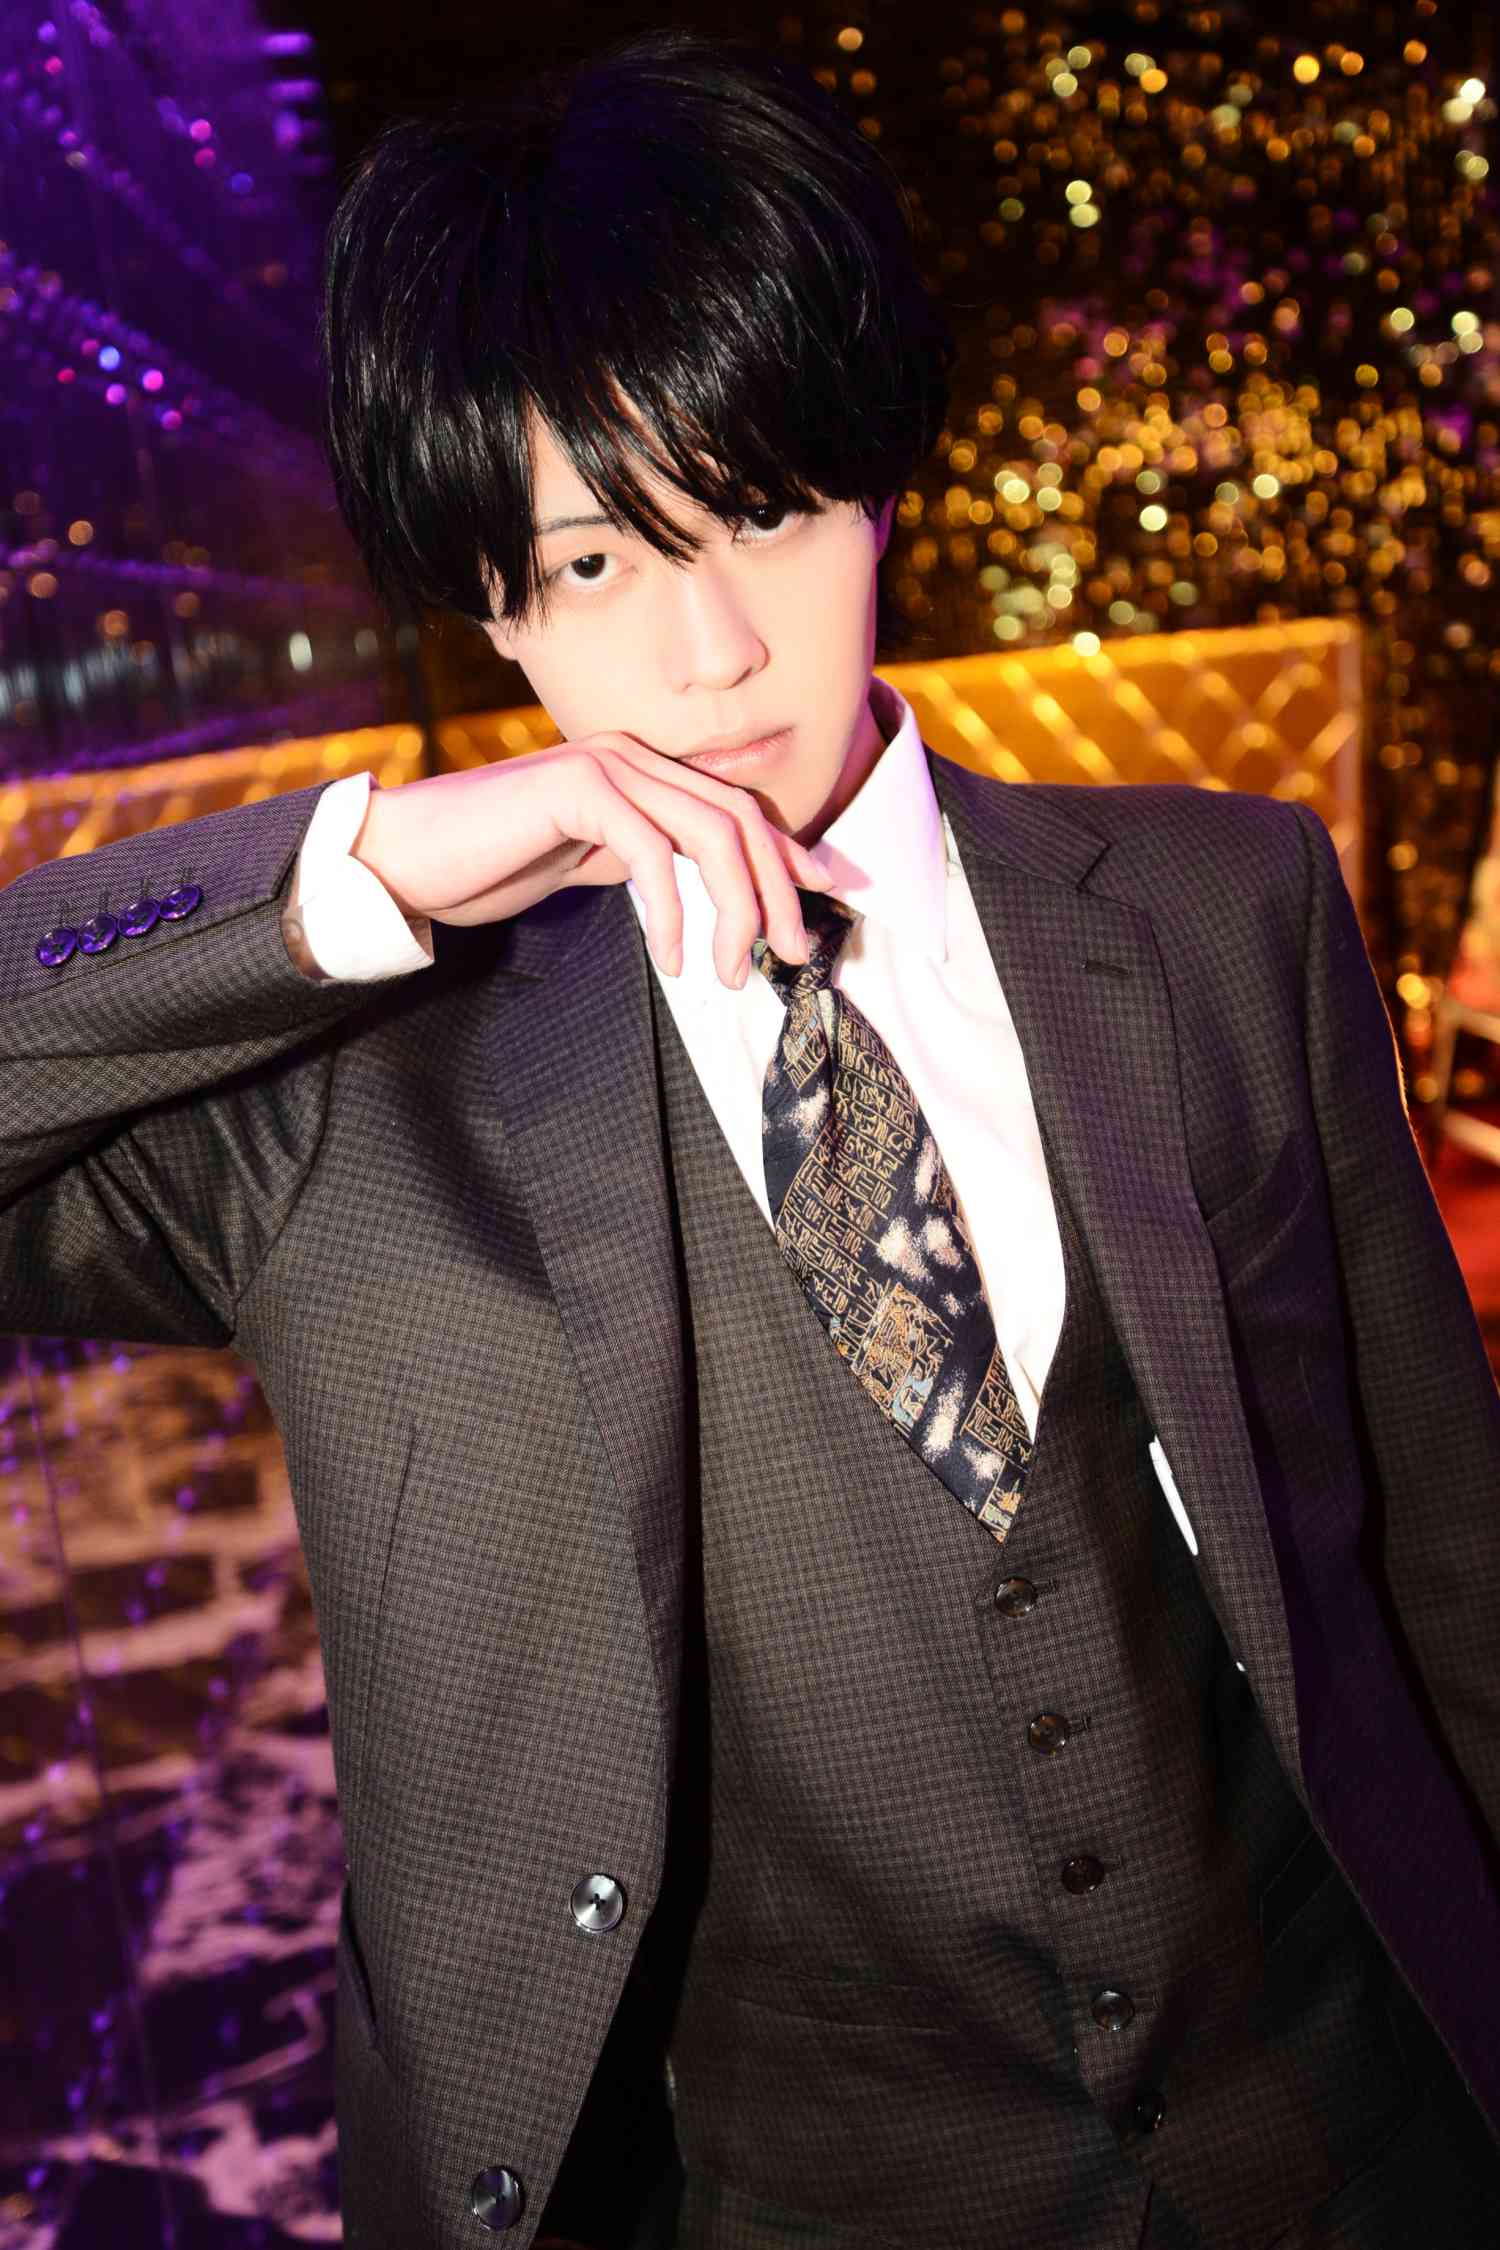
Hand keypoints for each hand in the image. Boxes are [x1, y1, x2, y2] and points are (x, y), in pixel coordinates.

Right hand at [351, 733, 831, 988]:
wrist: (409, 856)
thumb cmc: (492, 865)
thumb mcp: (591, 862)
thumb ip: (648, 860)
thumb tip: (706, 891)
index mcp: (641, 769)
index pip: (737, 808)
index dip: (786, 854)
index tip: (818, 902)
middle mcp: (631, 755)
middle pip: (738, 820)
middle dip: (776, 893)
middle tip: (787, 957)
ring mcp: (605, 764)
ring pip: (710, 833)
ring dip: (735, 910)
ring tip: (729, 974)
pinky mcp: (577, 787)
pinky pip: (653, 852)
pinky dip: (673, 913)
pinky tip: (673, 959)